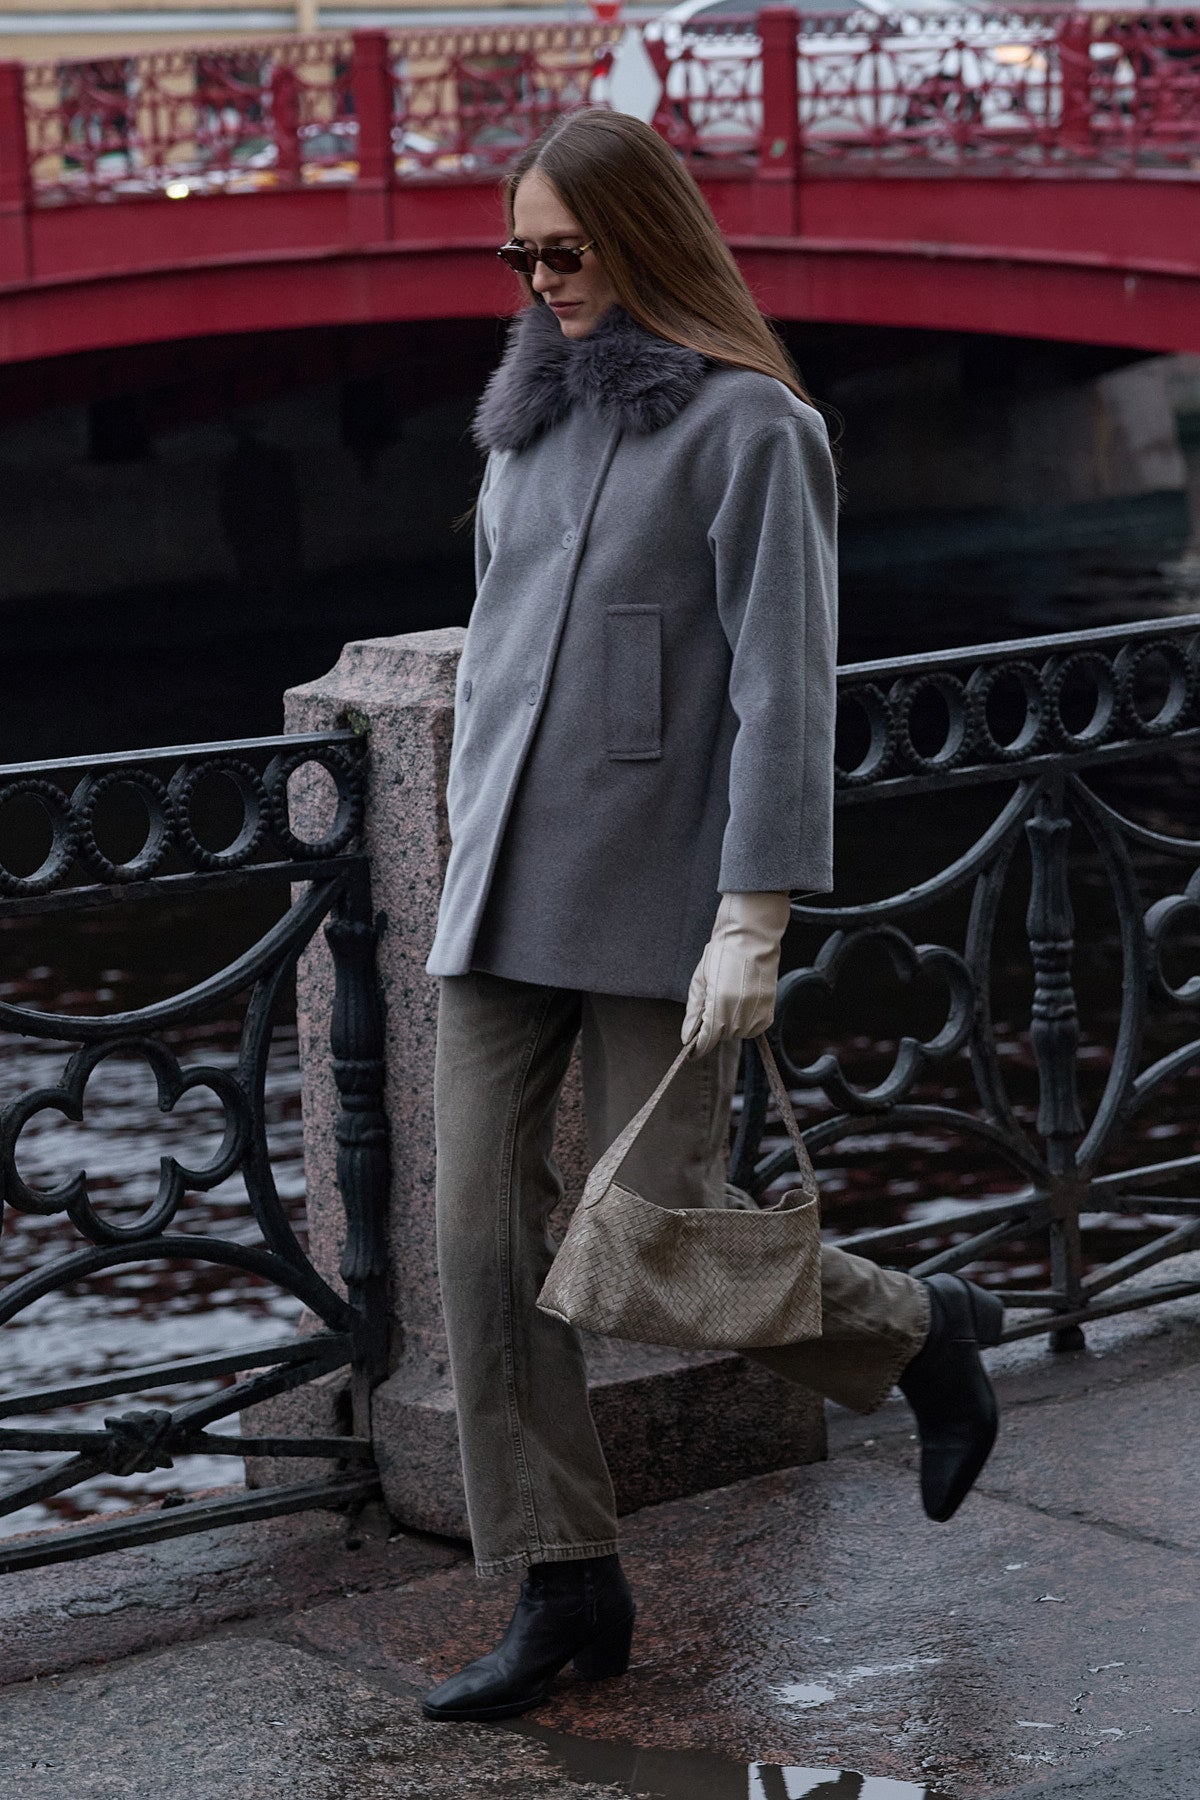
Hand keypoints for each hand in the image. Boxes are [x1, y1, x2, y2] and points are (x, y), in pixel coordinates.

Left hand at [682, 891, 790, 1058]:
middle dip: (714, 1029)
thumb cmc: (723, 954)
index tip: (692, 1052)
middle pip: (722, 1037)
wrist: (751, 938)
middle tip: (712, 1005)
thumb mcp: (700, 981)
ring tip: (728, 999)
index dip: (698, 1048)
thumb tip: (687, 1037)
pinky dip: (746, 1023)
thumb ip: (693, 1013)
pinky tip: (741, 1004)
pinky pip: (754, 1029)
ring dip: (730, 1025)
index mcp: (719, 1004)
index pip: (707, 1040)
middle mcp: (740, 1012)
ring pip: (739, 1034)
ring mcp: (757, 1012)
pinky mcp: (769, 1010)